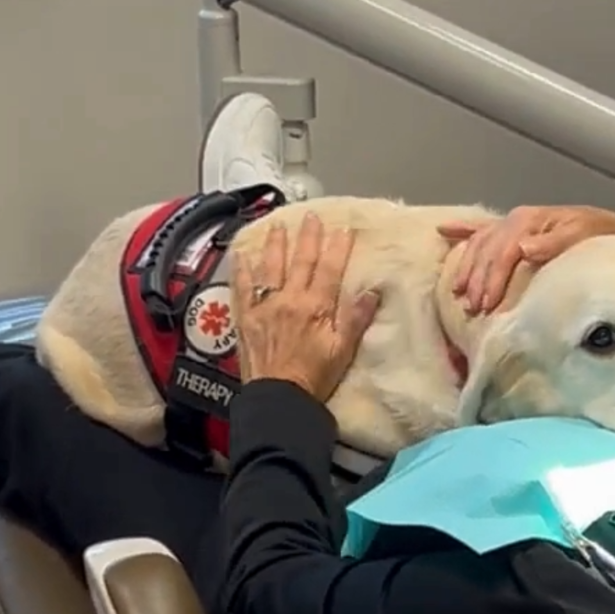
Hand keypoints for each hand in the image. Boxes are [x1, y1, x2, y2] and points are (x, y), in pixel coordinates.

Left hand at [232, 213, 379, 403]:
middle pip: (300, 262)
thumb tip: (372, 291)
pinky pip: (242, 288)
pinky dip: (242, 270)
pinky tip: (242, 255)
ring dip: (275, 245)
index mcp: (315, 307)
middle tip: (311, 216)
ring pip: (270, 268)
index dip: (338, 248)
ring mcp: (264, 306)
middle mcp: (289, 300)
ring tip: (278, 226)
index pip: (330, 270)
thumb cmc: (315, 377)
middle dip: (308, 238)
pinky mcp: (245, 318)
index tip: (344, 229)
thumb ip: (356, 318)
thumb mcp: (343, 350)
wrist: (278, 398)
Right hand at [439, 205, 614, 314]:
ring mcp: (514, 223)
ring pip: (480, 243)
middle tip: (472, 308)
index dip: (492, 279)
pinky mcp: (515, 229)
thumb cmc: (602, 237)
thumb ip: (555, 242)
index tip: (487, 305)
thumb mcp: (585, 236)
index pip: (503, 252)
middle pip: (487, 250)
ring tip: (459, 291)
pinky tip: (443, 232)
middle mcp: (518, 220)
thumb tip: (524, 248)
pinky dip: (463, 230)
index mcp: (531, 220)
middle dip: (477, 279)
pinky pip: (482, 229)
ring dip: (467, 266)